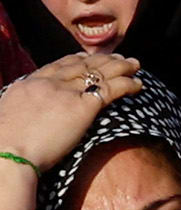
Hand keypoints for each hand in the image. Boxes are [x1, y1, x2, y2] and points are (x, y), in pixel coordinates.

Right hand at [0, 49, 145, 169]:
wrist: (7, 152)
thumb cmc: (5, 145)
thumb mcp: (8, 119)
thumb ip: (21, 114)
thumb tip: (25, 121)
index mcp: (29, 85)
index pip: (57, 66)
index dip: (75, 60)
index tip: (86, 57)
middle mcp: (49, 83)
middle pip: (81, 65)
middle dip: (102, 59)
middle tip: (118, 57)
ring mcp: (66, 93)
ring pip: (99, 72)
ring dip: (120, 67)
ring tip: (135, 64)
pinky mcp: (83, 107)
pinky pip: (111, 90)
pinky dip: (127, 84)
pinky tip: (138, 84)